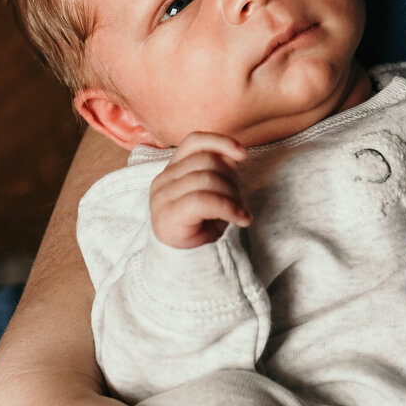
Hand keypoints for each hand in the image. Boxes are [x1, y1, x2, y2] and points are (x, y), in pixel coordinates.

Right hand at [150, 132, 249, 248]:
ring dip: (232, 196)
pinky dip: (228, 208)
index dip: (220, 142)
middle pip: (206, 161)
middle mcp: (163, 180)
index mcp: (173, 170)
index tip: (243, 155)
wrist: (188, 263)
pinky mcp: (167, 215)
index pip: (194, 142)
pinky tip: (240, 219)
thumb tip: (234, 155)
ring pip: (207, 179)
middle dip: (231, 179)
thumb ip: (218, 171)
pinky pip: (203, 200)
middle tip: (238, 201)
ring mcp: (162, 197)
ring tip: (238, 213)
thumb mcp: (214, 193)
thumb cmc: (202, 227)